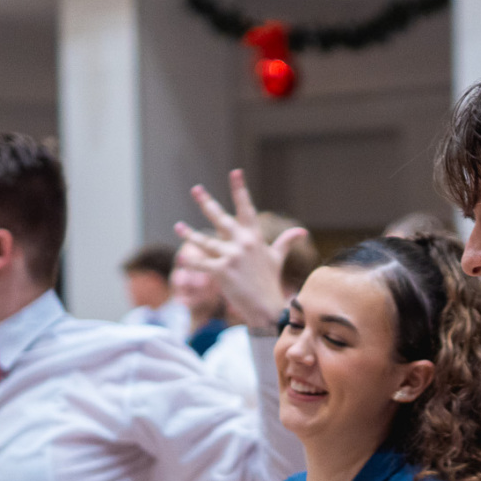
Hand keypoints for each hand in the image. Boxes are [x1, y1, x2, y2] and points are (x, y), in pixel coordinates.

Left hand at [175, 169, 307, 329]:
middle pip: (221, 219)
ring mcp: (232, 257)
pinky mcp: (222, 272)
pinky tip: (182, 256)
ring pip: (206, 241)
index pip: (246, 208)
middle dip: (207, 203)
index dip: (240, 190)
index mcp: (255, 237)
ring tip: (178, 226)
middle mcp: (243, 243)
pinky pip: (202, 264)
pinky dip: (191, 261)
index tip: (235, 172)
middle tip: (196, 189)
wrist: (268, 307)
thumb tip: (302, 231)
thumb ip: (285, 242)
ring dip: (190, 234)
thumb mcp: (276, 259)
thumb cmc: (270, 282)